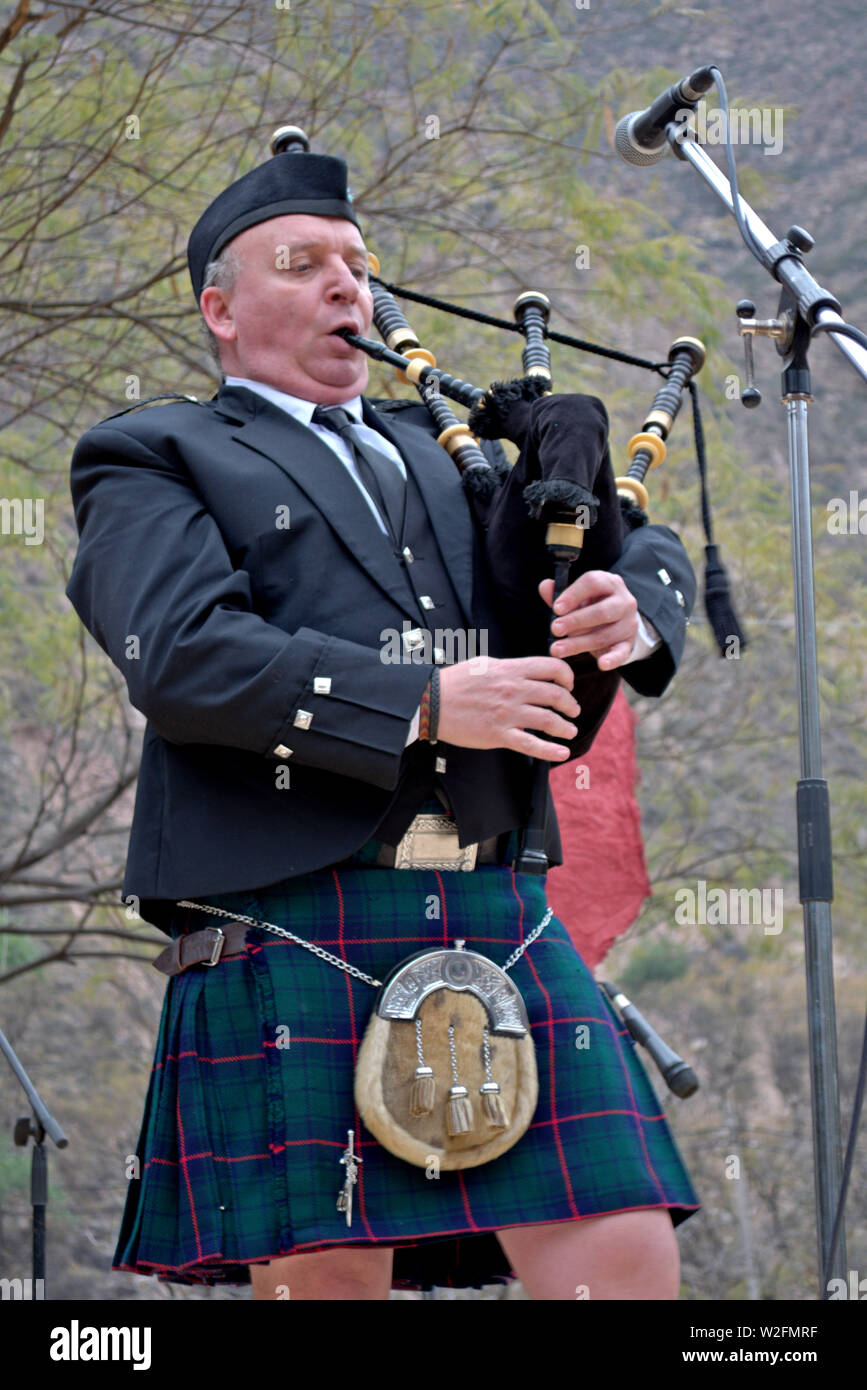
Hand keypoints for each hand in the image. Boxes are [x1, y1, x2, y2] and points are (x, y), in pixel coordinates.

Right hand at [436, 655, 580, 761]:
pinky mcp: (499, 735)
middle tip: (573, 711)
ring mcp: (508, 713)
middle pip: (556, 695)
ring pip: (549, 720)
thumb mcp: (485, 664)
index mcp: (511, 670)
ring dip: (565, 727)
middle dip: (570, 704)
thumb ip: (510, 668)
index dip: (567, 676)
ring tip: (570, 731)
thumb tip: (527, 671)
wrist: (431, 702)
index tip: (569, 685)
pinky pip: (531, 745)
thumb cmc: (455, 682)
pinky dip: (551, 751)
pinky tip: (562, 753)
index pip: (553, 668)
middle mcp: (514, 690)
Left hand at [538, 570, 638, 670]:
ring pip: (605, 635)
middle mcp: (624, 601)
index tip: (556, 609)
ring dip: (579, 643)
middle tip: (555, 629)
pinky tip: (601, 664)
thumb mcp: (577, 599)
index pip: (593, 583)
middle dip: (576, 621)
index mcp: (609, 583)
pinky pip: (622, 652)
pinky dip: (612, 659)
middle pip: (602, 611)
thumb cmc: (591, 607)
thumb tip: (545, 586)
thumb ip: (560, 594)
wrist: (616, 623)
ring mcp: (629, 623)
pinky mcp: (629, 643)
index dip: (573, 595)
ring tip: (557, 649)